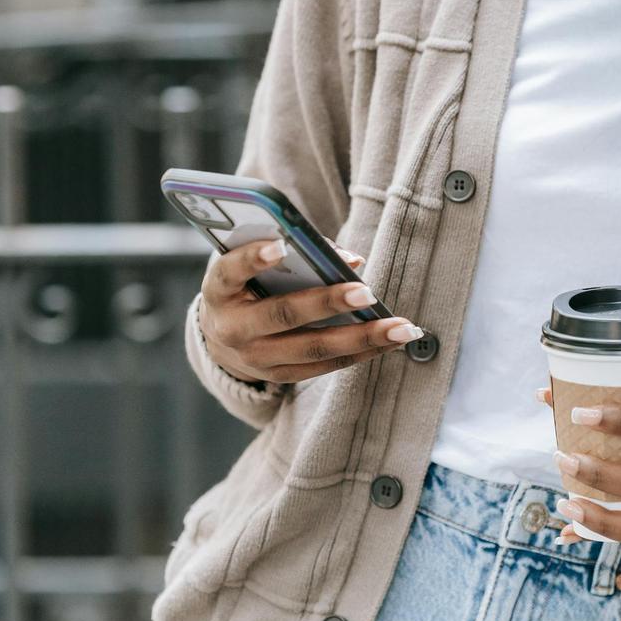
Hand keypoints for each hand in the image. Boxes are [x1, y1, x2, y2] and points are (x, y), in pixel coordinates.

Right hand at [197, 237, 423, 385]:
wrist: (220, 336)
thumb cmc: (246, 284)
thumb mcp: (251, 264)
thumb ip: (295, 252)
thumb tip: (351, 261)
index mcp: (219, 290)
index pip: (230, 272)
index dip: (252, 259)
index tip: (279, 245)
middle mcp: (233, 328)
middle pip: (283, 316)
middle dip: (328, 304)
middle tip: (367, 293)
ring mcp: (255, 359)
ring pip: (312, 349)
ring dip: (362, 338)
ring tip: (400, 328)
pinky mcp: (279, 376)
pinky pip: (324, 366)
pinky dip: (361, 353)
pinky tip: (391, 341)